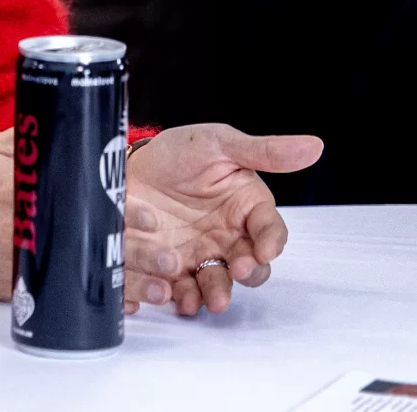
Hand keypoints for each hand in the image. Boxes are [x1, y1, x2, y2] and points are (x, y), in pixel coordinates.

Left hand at [123, 124, 322, 316]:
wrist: (130, 166)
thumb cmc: (178, 153)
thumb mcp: (218, 143)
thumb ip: (263, 151)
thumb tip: (313, 145)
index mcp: (247, 207)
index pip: (270, 230)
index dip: (271, 242)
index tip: (265, 251)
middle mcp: (229, 236)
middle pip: (251, 265)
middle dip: (248, 272)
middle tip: (237, 269)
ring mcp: (202, 253)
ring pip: (219, 281)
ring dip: (218, 292)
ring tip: (213, 300)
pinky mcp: (173, 266)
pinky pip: (183, 286)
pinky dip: (185, 296)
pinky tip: (182, 299)